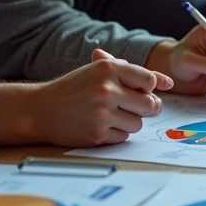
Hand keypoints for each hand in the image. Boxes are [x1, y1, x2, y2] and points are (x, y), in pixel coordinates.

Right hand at [0, 49, 170, 147]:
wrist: (39, 109)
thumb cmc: (74, 89)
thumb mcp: (98, 71)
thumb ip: (131, 73)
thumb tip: (166, 82)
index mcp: (108, 68)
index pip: (149, 80)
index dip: (148, 88)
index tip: (138, 91)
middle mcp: (106, 89)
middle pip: (150, 105)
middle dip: (144, 108)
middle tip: (129, 107)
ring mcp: (102, 113)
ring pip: (138, 123)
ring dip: (128, 122)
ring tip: (109, 115)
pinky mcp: (97, 133)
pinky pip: (123, 137)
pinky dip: (115, 133)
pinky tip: (99, 125)